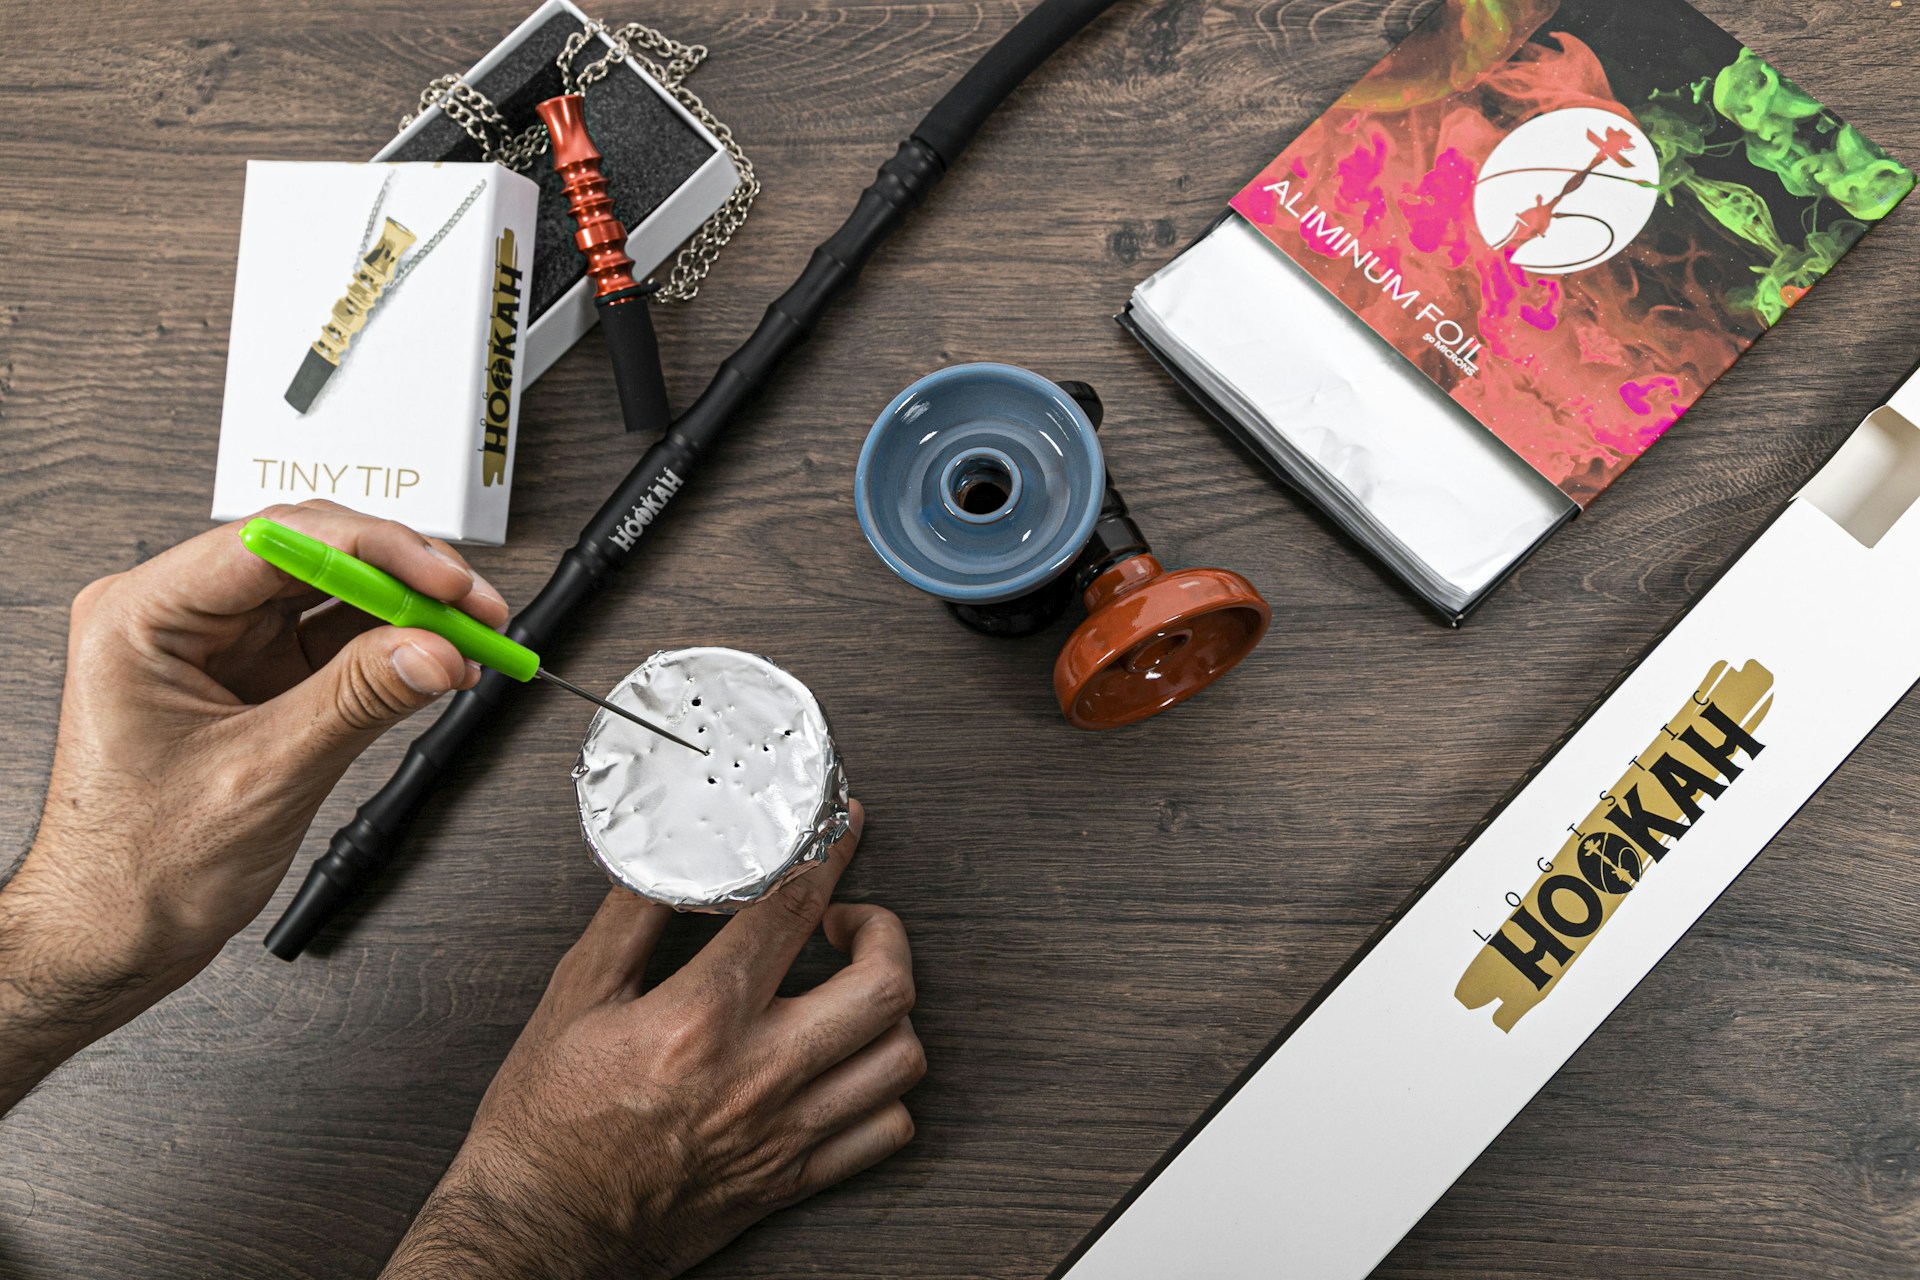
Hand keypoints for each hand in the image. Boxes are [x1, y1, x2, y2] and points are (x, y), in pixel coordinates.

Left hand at [0, 500, 504, 1109]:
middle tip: (472, 607)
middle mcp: (176, 616)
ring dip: (406, 611)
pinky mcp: (252, 675)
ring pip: (331, 592)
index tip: (441, 578)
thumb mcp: (264, 777)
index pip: (272, 543)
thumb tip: (435, 651)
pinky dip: (391, 647)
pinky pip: (333, 638)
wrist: (113, 935)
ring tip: (469, 635)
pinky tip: (435, 658)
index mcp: (141, 617)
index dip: (371, 549)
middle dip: (402, 576)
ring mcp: (218, 645)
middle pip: (309, 555)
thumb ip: (358, 702)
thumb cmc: (136, 870)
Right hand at [383, 803, 923, 1279]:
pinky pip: (887, 1130)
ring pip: (900, 1058)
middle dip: (884, 932)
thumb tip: (681, 857)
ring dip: (891, 1010)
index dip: (830, 852)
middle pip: (883, 986)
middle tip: (851, 920)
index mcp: (700, 1020)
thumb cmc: (547, 1119)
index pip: (793, 909)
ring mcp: (784, 1132)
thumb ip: (633, 916)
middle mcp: (757, 1076)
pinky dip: (887, 1089)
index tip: (842, 828)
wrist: (540, 1226)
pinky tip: (854, 1064)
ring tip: (857, 989)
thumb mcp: (575, 995)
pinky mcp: (791, 1180)